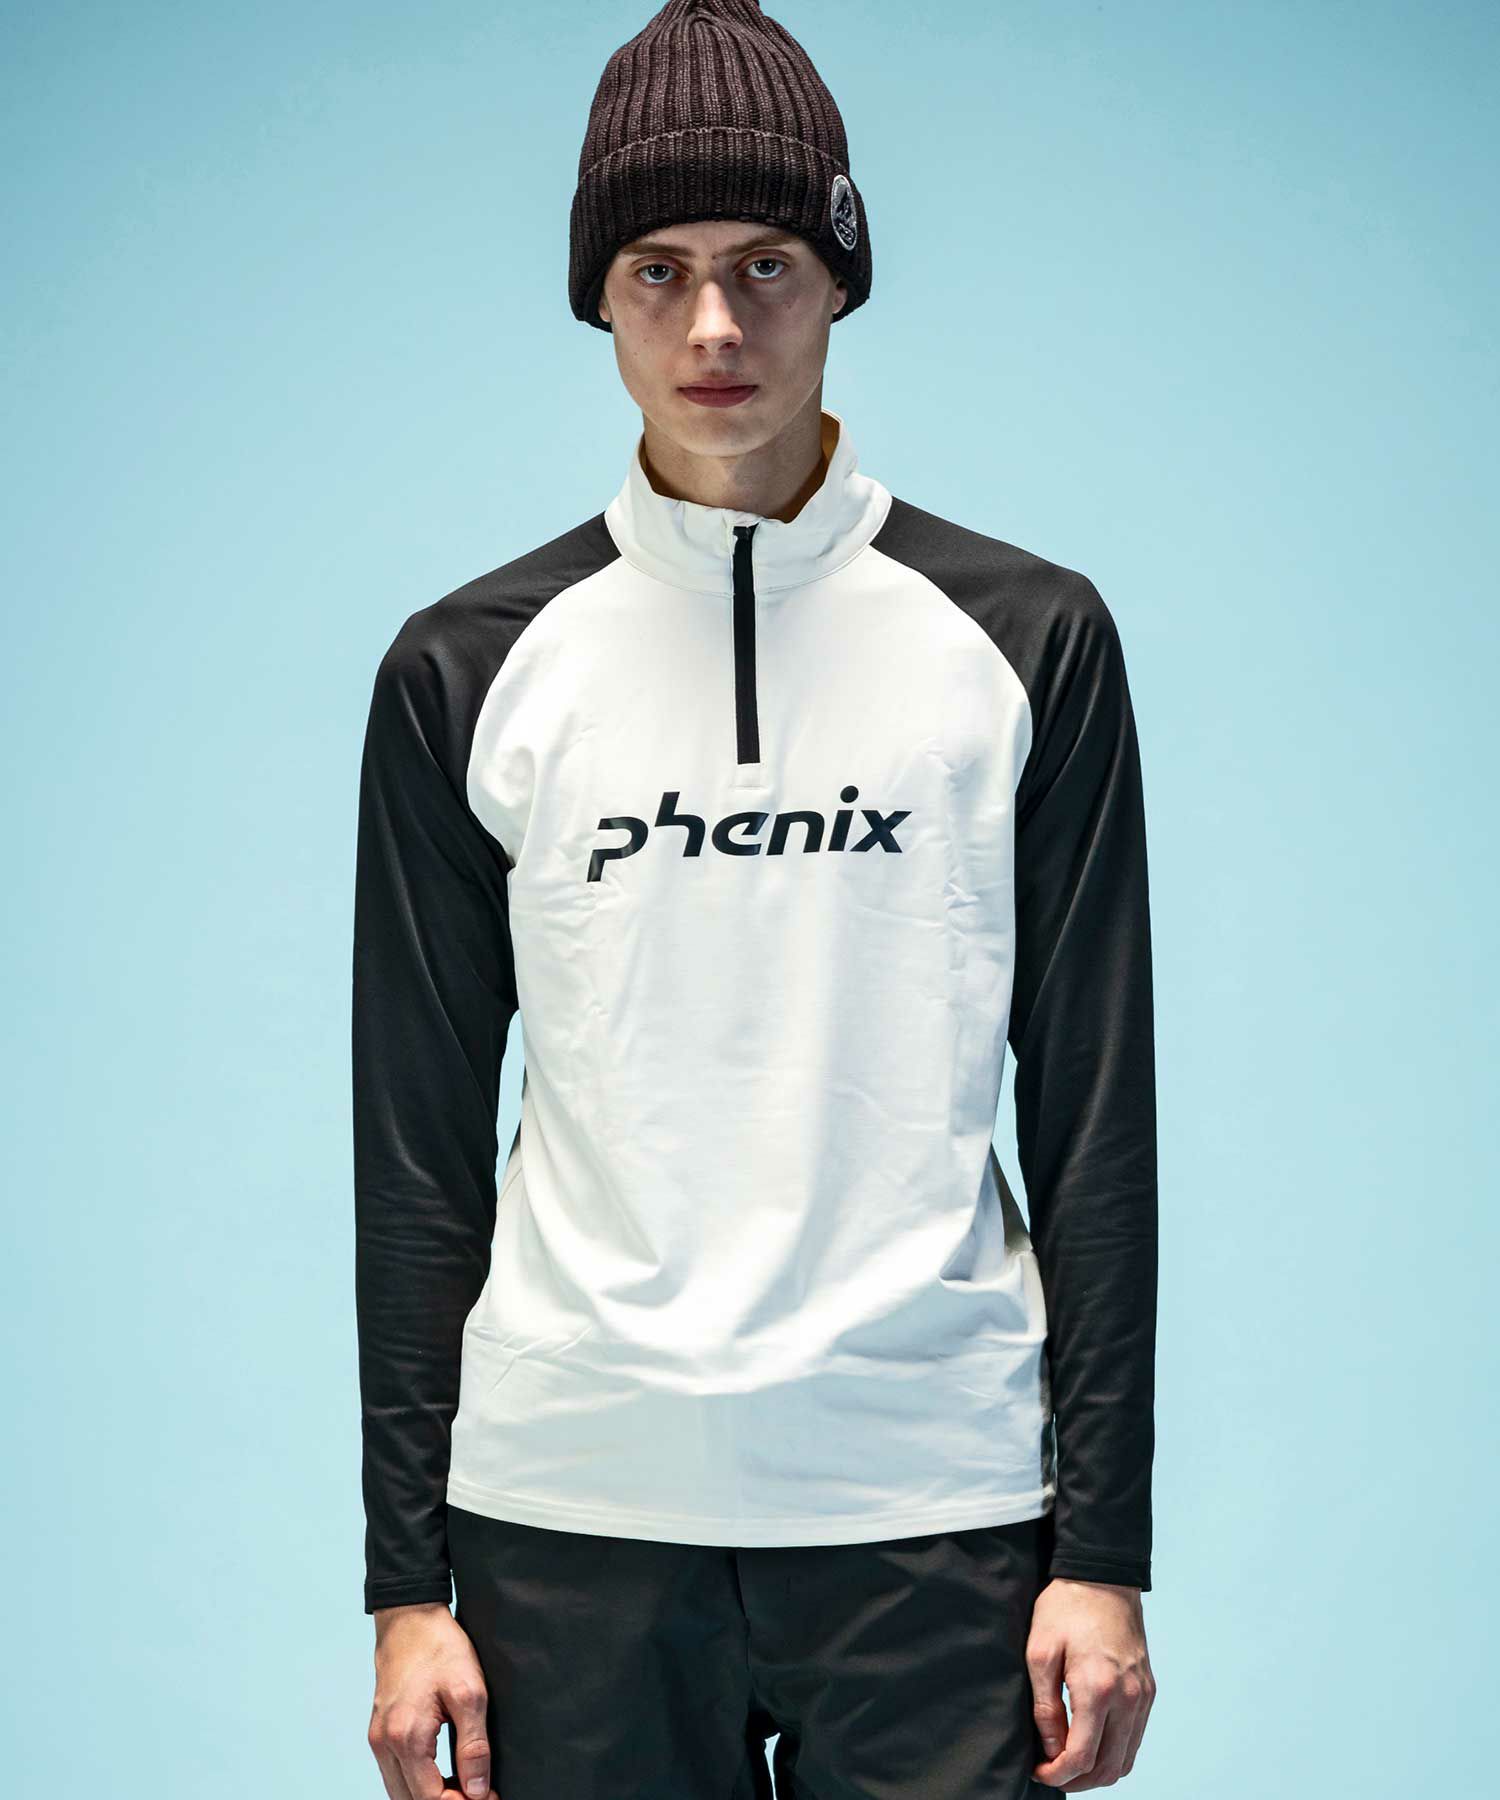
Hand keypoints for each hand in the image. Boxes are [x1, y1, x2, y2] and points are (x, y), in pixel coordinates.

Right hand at [368, 1601, 499, 1798]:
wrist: (409, 1617)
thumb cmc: (440, 1648)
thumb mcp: (469, 1692)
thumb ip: (473, 1746)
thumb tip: (478, 1791)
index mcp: (407, 1738)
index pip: (431, 1799)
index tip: (489, 1798)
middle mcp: (384, 1744)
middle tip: (479, 1794)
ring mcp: (377, 1738)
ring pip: (399, 1792)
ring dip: (429, 1796)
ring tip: (463, 1788)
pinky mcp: (378, 1731)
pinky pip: (393, 1774)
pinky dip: (415, 1784)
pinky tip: (441, 1776)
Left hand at [1026, 1578, 1155, 1788]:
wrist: (1102, 1576)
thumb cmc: (1065, 1608)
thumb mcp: (1039, 1652)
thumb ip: (1045, 1707)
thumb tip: (1050, 1748)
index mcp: (1098, 1689)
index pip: (1081, 1757)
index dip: (1056, 1774)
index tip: (1037, 1770)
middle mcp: (1128, 1699)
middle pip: (1108, 1768)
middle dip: (1076, 1781)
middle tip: (1050, 1772)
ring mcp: (1143, 1696)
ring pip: (1126, 1760)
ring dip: (1097, 1772)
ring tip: (1068, 1764)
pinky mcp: (1149, 1690)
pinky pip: (1135, 1739)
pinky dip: (1115, 1754)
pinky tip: (1091, 1745)